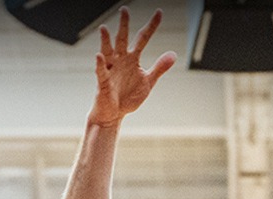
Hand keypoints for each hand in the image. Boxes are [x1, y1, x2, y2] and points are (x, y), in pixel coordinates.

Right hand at [87, 8, 176, 127]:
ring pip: (107, 51)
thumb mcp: (148, 82)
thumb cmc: (129, 97)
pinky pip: (101, 72)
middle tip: (124, 9)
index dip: (151, 26)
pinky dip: (100, 65)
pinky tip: (99, 56)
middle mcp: (120, 60)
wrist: (115, 114)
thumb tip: (173, 54)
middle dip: (123, 25)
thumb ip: (159, 68)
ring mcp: (111, 70)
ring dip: (105, 40)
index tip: (159, 12)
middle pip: (122, 39)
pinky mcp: (104, 83)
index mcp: (132, 59)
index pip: (143, 38)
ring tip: (104, 28)